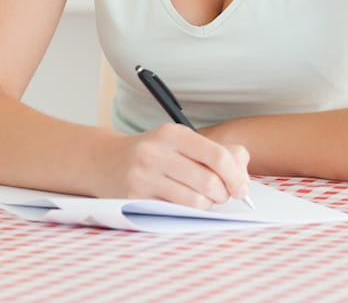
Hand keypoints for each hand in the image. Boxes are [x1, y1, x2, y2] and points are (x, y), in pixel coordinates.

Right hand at [97, 123, 250, 208]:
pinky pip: (176, 212)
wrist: (104, 162)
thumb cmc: (155, 154)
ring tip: (204, 198)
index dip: (236, 175)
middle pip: (209, 181)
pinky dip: (189, 212)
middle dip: (224, 193)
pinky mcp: (135, 200)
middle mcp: (155, 152)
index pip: (217, 155)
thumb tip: (243, 174)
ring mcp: (143, 177)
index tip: (242, 187)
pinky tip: (185, 203)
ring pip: (195, 201)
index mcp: (173, 133)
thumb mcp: (183, 142)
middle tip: (223, 195)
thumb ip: (219, 151)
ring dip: (208, 204)